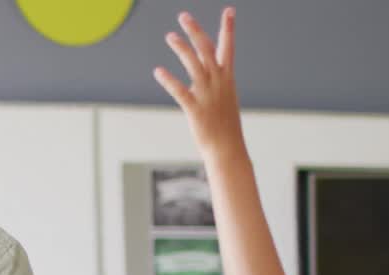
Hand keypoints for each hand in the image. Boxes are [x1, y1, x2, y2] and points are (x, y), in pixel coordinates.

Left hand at [154, 8, 244, 159]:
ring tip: (169, 36)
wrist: (227, 147)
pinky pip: (180, 91)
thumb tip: (202, 71)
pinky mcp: (195, 109)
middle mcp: (219, 82)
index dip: (228, 28)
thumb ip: (213, 81)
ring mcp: (208, 95)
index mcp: (227, 78)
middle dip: (196, 31)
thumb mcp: (222, 96)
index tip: (229, 10)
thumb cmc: (223, 122)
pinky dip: (169, 80)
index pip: (227, 47)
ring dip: (182, 49)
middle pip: (207, 50)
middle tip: (183, 16)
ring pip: (194, 65)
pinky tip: (158, 71)